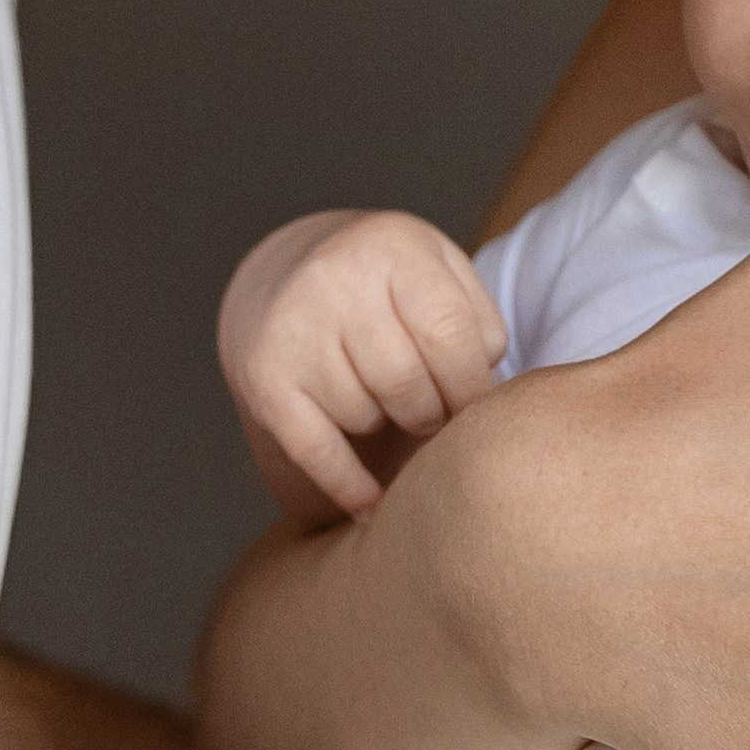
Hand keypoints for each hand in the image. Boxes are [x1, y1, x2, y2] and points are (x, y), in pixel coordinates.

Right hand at [218, 210, 508, 521]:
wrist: (282, 273)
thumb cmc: (389, 285)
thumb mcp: (442, 273)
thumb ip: (479, 322)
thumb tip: (485, 393)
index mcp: (393, 247)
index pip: (452, 336)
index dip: (473, 386)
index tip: (476, 406)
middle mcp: (336, 280)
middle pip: (409, 383)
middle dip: (435, 412)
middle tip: (436, 413)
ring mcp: (294, 330)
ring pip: (367, 416)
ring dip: (388, 425)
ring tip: (386, 403)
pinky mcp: (264, 379)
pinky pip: (315, 451)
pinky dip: (349, 485)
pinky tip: (372, 502)